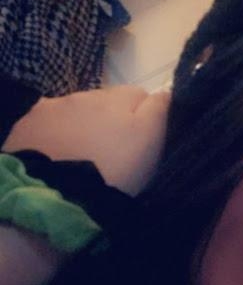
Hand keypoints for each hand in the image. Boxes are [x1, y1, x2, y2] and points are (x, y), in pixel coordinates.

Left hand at [2, 85, 170, 195]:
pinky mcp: (32, 119)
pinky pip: (52, 117)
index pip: (143, 96)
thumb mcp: (150, 142)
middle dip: (115, 119)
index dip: (146, 118)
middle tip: (115, 152)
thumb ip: (161, 110)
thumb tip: (167, 90)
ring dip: (87, 123)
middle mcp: (90, 94)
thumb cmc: (115, 171)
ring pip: (82, 108)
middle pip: (110, 101)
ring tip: (86, 153)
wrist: (58, 193)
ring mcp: (58, 105)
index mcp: (122, 99)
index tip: (143, 142)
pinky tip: (60, 150)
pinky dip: (59, 128)